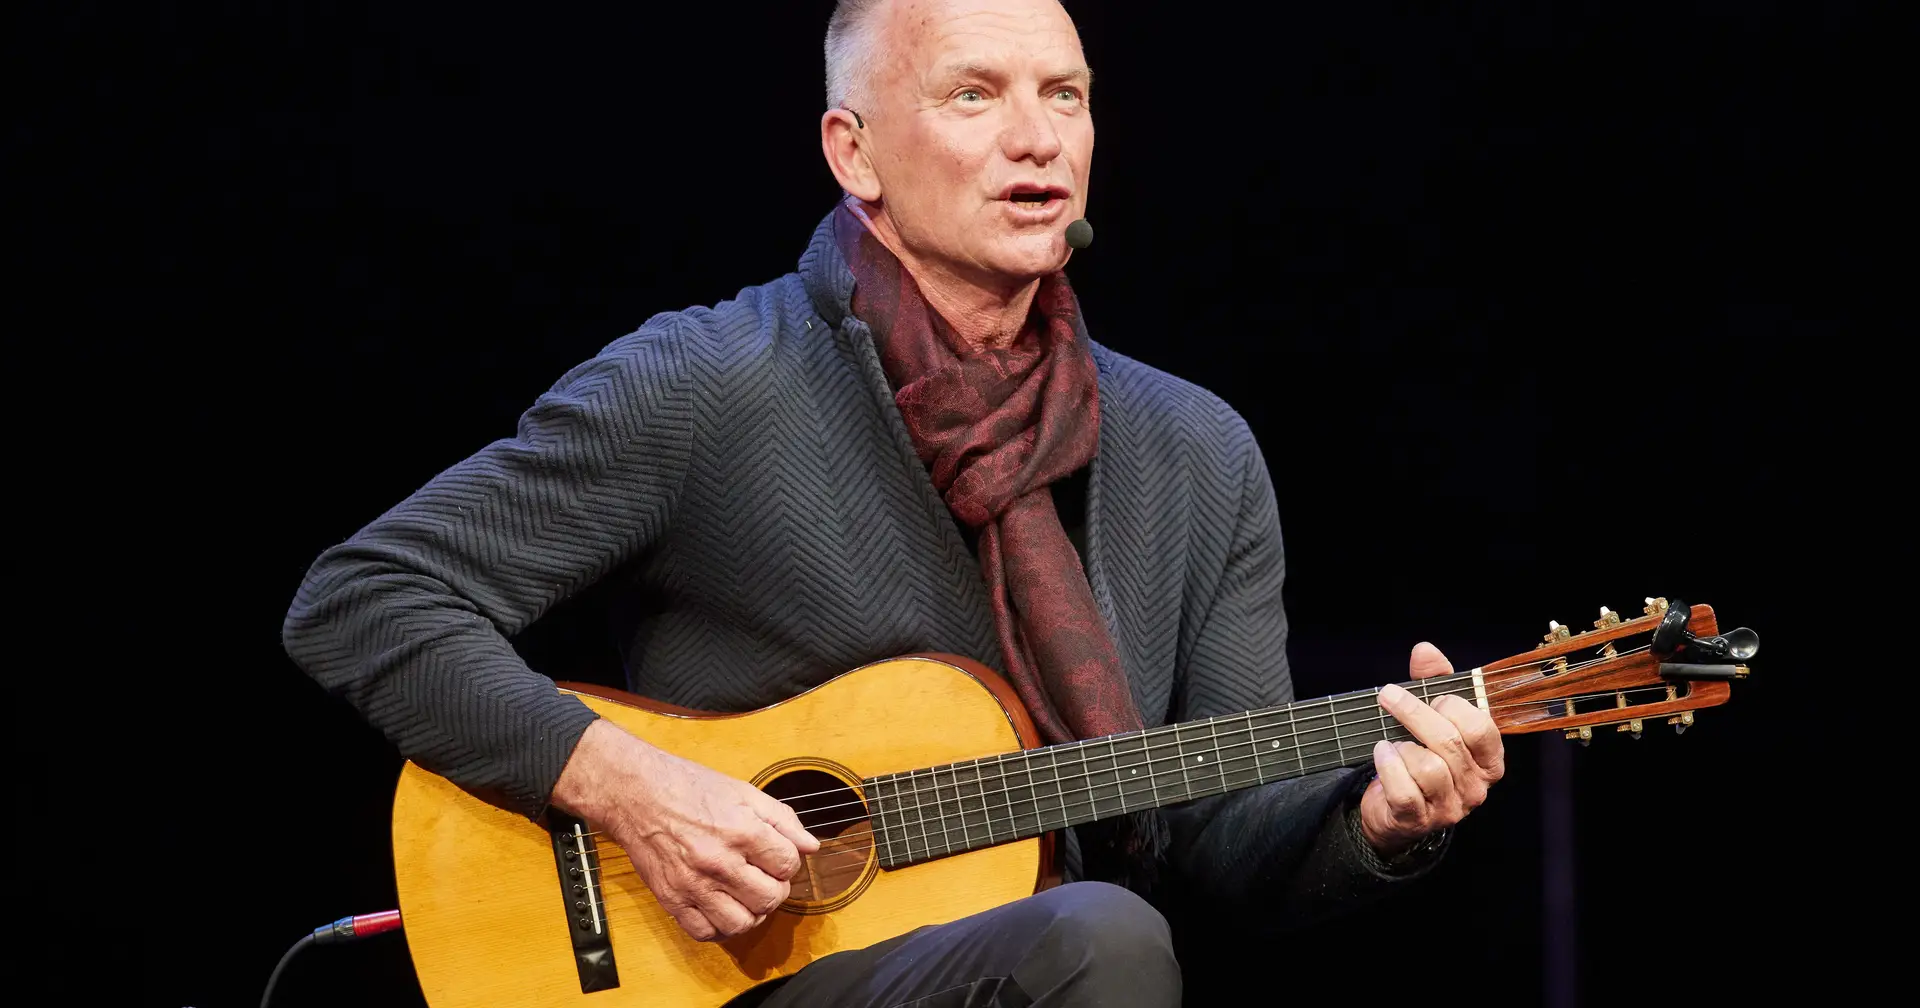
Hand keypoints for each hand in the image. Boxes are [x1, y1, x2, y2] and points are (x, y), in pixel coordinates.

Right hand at [551, 719, 819, 941]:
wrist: (637, 794)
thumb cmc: (690, 788)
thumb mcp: (744, 792)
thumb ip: (782, 820)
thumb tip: (810, 846)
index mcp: (741, 830)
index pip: (788, 865)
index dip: (788, 861)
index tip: (776, 855)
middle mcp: (718, 861)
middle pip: (770, 898)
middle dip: (775, 888)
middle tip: (764, 876)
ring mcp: (693, 884)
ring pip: (741, 923)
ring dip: (751, 912)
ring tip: (746, 895)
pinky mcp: (672, 899)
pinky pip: (705, 932)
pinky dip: (719, 927)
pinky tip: (721, 907)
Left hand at [1358, 642, 1505, 856]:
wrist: (1395, 809)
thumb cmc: (1420, 754)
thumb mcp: (1433, 716)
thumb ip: (1434, 681)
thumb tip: (1425, 650)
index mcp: (1489, 759)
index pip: (1481, 727)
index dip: (1453, 706)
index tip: (1432, 696)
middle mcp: (1476, 787)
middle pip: (1449, 742)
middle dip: (1414, 713)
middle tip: (1389, 697)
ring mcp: (1449, 807)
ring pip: (1428, 767)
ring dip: (1402, 746)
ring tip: (1393, 742)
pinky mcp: (1418, 820)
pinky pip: (1404, 790)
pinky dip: (1388, 767)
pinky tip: (1382, 754)